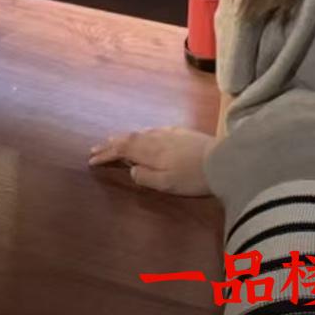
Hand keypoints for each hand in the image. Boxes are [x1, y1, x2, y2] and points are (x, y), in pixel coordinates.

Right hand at [88, 125, 217, 195]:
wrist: (222, 160)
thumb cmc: (192, 177)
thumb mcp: (166, 184)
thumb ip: (146, 177)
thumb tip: (130, 170)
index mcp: (151, 151)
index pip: (123, 150)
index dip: (106, 154)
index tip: (91, 160)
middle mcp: (157, 138)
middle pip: (129, 138)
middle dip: (111, 144)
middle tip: (95, 149)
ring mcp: (169, 133)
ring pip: (141, 133)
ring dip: (124, 137)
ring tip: (113, 141)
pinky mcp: (180, 132)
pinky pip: (152, 130)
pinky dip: (141, 134)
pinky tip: (143, 136)